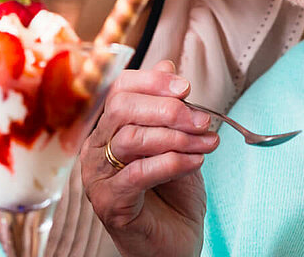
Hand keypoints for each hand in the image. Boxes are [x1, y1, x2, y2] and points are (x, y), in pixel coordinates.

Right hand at [82, 61, 218, 256]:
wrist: (173, 246)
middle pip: (122, 109)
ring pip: (131, 139)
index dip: (152, 82)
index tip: (186, 86)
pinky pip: (138, 174)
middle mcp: (96, 149)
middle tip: (202, 119)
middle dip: (167, 109)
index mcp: (109, 129)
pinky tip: (196, 162)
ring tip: (207, 143)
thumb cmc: (172, 196)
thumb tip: (168, 64)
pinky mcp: (109, 203)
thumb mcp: (177, 144)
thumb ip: (170, 109)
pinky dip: (171, 163)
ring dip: (176, 137)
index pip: (120, 90)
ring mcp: (97, 177)